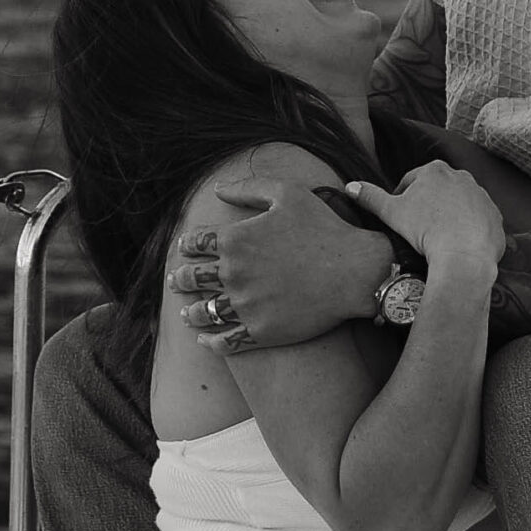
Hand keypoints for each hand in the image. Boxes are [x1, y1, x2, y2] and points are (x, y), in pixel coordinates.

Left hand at [168, 178, 393, 351]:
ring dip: (190, 311)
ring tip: (187, 312)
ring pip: (203, 312)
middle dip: (181, 277)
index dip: (186, 244)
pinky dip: (210, 342)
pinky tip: (205, 340)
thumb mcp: (287, 193)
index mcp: (236, 238)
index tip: (184, 248)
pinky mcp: (260, 332)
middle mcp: (234, 273)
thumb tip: (218, 190)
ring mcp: (246, 305)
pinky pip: (225, 342)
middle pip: (193, 277)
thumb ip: (249, 188)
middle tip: (176, 280)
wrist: (354, 271)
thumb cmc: (323, 227)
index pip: (195, 242)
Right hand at [344, 163, 505, 276]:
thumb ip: (370, 197)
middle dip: (428, 207)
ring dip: (450, 218)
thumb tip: (350, 186)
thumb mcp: (391, 213)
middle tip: (419, 231)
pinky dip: (469, 231)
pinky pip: (478, 222)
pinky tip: (459, 246)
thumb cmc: (426, 230)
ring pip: (459, 205)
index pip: (411, 182)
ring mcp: (481, 196)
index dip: (402, 201)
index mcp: (435, 170)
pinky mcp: (495, 216)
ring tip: (439, 240)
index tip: (401, 220)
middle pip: (437, 191)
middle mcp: (462, 176)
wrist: (464, 256)